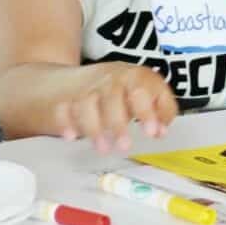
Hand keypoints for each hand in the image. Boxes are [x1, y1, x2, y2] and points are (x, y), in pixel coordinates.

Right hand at [54, 62, 177, 152]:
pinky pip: (63, 108)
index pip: (141, 91)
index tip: (151, 133)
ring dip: (93, 127)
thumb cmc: (130, 89)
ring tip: (103, 149)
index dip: (146, 112)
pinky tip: (71, 136)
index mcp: (135, 77)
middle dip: (118, 123)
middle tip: (125, 147)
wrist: (94, 75)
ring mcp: (88, 88)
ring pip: (86, 104)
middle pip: (111, 97)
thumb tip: (161, 130)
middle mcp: (110, 80)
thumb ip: (162, 110)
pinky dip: (65, 121)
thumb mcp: (153, 92)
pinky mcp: (69, 98)